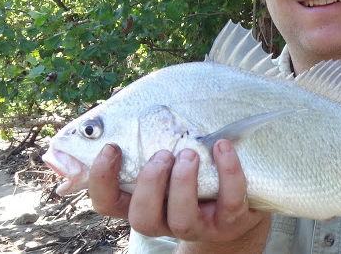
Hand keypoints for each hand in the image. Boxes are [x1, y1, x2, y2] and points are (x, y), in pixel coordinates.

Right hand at [87, 141, 269, 249]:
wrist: (239, 208)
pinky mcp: (231, 221)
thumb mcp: (169, 162)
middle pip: (142, 218)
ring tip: (190, 153)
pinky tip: (223, 147)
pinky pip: (230, 201)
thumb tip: (118, 114)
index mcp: (144, 204)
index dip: (101, 180)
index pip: (108, 203)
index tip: (112, 148)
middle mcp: (166, 221)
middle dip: (149, 182)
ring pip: (181, 219)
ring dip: (183, 182)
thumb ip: (147, 144)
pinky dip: (227, 171)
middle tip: (163, 154)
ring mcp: (199, 226)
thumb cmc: (194, 176)